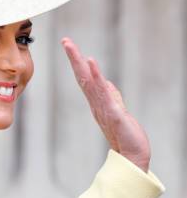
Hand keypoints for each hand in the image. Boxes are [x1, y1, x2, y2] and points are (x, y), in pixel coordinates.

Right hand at [61, 37, 150, 171]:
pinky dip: (96, 76)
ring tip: (73, 48)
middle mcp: (97, 103)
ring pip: (89, 82)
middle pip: (82, 77)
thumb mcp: (118, 112)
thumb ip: (112, 97)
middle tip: (65, 41)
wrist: (132, 156)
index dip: (77, 62)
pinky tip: (91, 63)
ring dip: (81, 64)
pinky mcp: (113, 112)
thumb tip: (108, 83)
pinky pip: (103, 92)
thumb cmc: (126, 136)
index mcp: (97, 102)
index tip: (69, 45)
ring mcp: (103, 107)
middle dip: (74, 58)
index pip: (85, 79)